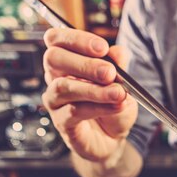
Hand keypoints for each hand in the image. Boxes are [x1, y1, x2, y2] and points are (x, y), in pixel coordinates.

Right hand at [42, 28, 137, 161]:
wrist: (113, 137)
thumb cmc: (112, 106)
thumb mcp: (123, 82)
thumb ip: (119, 65)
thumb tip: (118, 52)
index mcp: (67, 61)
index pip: (56, 39)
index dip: (76, 39)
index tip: (102, 47)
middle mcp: (56, 78)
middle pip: (53, 58)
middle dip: (84, 63)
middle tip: (110, 72)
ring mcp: (56, 101)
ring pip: (64, 87)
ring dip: (94, 89)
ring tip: (118, 93)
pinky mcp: (62, 122)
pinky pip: (74, 111)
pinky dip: (98, 108)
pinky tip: (115, 106)